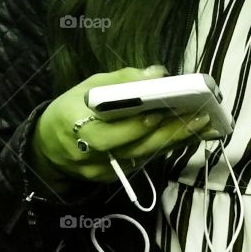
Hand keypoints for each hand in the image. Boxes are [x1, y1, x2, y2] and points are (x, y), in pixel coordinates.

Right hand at [29, 66, 213, 191]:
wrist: (48, 146)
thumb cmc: (70, 109)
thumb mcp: (86, 86)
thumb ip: (119, 81)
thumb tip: (156, 74)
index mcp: (74, 124)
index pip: (108, 129)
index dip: (135, 123)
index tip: (160, 110)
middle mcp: (88, 152)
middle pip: (134, 146)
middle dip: (168, 132)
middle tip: (198, 117)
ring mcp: (101, 169)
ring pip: (144, 156)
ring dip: (175, 141)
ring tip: (202, 126)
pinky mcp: (112, 178)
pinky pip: (142, 162)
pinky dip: (165, 148)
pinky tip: (186, 136)